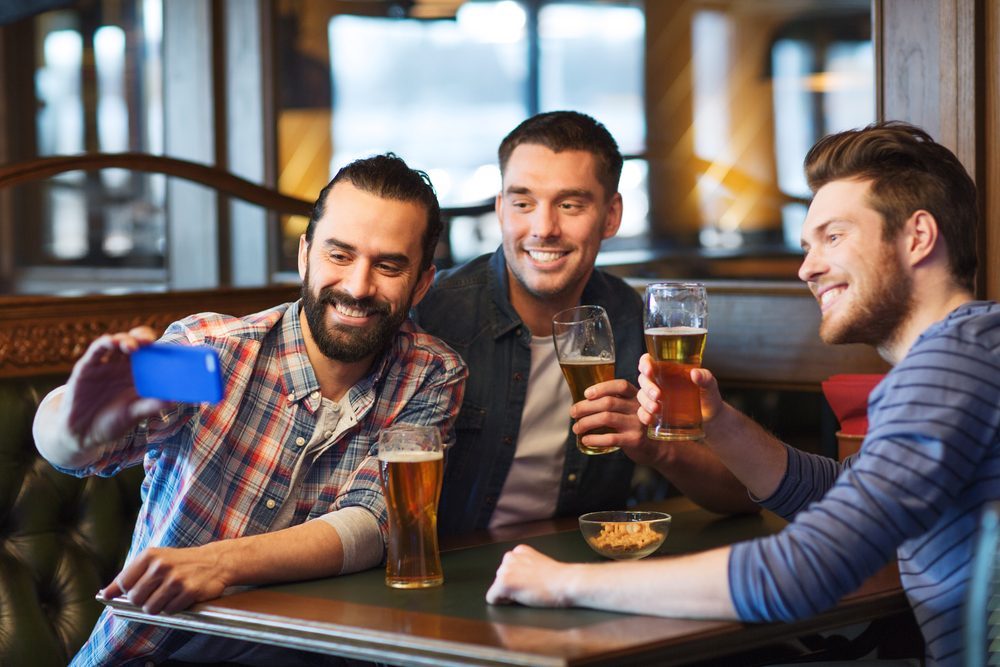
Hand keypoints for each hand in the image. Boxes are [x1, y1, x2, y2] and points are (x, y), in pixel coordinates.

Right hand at [61, 326, 169, 447]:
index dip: (160, 349)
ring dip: (125, 339)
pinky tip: (111, 342)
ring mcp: (106, 365)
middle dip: (143, 338)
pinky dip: (104, 344)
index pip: (152, 355)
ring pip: (117, 343)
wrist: (81, 434)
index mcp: (139, 375)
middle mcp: (124, 367)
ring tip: (131, 346)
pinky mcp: (87, 367)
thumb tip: (173, 401)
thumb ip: (150, 406)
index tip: (170, 349)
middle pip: (137, 343)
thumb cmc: (112, 424)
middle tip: (148, 342)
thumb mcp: (133, 415)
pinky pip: (96, 351)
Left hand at [99, 544, 227, 613]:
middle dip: (144, 600)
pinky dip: (174, 608)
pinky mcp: (189, 591)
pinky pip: (170, 611)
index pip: (123, 584)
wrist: (214, 561)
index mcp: (150, 555)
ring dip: (159, 606)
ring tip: (169, 595)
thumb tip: (105, 594)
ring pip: (151, 608)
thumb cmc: (180, 562)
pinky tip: (181, 596)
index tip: (137, 590)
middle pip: (135, 599)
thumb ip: (128, 576)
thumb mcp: (154, 561)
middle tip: (157, 592)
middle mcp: (161, 566)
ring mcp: (176, 579)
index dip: (129, 591)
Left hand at [486, 545, 575, 607]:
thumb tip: (517, 577)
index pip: (508, 570)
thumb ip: (525, 566)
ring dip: (508, 594)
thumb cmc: (558, 579)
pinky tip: (520, 598)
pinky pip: (492, 598)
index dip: (519, 580)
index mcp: (519, 551)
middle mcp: (510, 557)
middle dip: (512, 586)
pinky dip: (502, 603)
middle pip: (500, 578)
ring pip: (497, 589)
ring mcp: (506, 570)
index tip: (533, 582)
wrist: (566, 583)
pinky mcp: (504, 583)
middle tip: (531, 588)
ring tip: (528, 592)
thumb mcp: (539, 564)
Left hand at [569, 378, 642, 452]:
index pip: (620, 385)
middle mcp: (638, 407)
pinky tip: (585, 440)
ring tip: (577, 428)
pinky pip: (611, 438)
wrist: (655, 447)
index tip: (586, 394)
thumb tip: (582, 403)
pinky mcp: (635, 440)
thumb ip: (614, 402)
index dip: (601, 387)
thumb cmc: (634, 424)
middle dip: (586, 407)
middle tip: (573, 413)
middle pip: (608, 402)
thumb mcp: (629, 409)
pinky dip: (594, 439)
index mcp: (636, 396)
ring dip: (586, 422)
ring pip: (606, 418)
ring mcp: (638, 423)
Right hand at [636, 354, 724, 431]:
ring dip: (646, 402)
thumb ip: (705, 377)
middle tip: (658, 395)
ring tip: (657, 409)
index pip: (649, 361)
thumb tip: (695, 373)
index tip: (650, 370)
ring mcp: (656, 399)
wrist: (712, 419)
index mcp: (668, 370)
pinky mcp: (656, 414)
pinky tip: (651, 419)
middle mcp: (659, 382)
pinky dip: (644, 415)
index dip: (645, 364)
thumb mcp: (710, 385)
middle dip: (647, 387)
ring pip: (641, 396)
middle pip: (643, 379)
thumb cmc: (709, 397)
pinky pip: (642, 413)